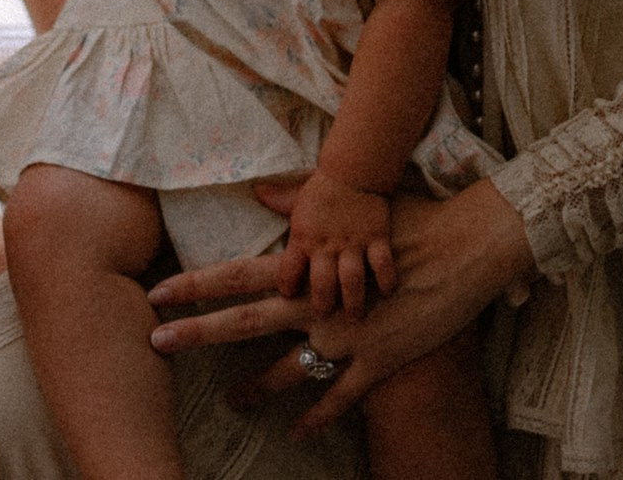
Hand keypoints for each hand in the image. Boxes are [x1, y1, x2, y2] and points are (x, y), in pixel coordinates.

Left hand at [146, 178, 535, 437]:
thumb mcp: (353, 209)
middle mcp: (317, 304)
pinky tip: (296, 434)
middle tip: (156, 342)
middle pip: (243, 322)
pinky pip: (340, 398)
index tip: (157, 292)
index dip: (194, 284)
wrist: (466, 250)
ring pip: (287, 370)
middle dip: (196, 333)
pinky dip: (317, 418)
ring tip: (228, 402)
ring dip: (254, 388)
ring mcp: (347, 337)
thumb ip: (300, 201)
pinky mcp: (378, 361)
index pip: (236, 276)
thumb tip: (261, 189)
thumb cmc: (411, 220)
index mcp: (307, 266)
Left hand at [279, 168, 393, 317]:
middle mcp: (326, 244)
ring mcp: (353, 243)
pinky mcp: (377, 238)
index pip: (288, 271)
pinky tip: (387, 292)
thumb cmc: (324, 188)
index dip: (287, 286)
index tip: (288, 297)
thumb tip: (257, 192)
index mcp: (303, 238)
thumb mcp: (298, 197)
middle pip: (321, 283)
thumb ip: (279, 202)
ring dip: (353, 301)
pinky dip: (385, 280)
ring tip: (355, 318)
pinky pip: (382, 264)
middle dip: (323, 304)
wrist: (355, 170)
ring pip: (351, 279)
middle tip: (324, 317)